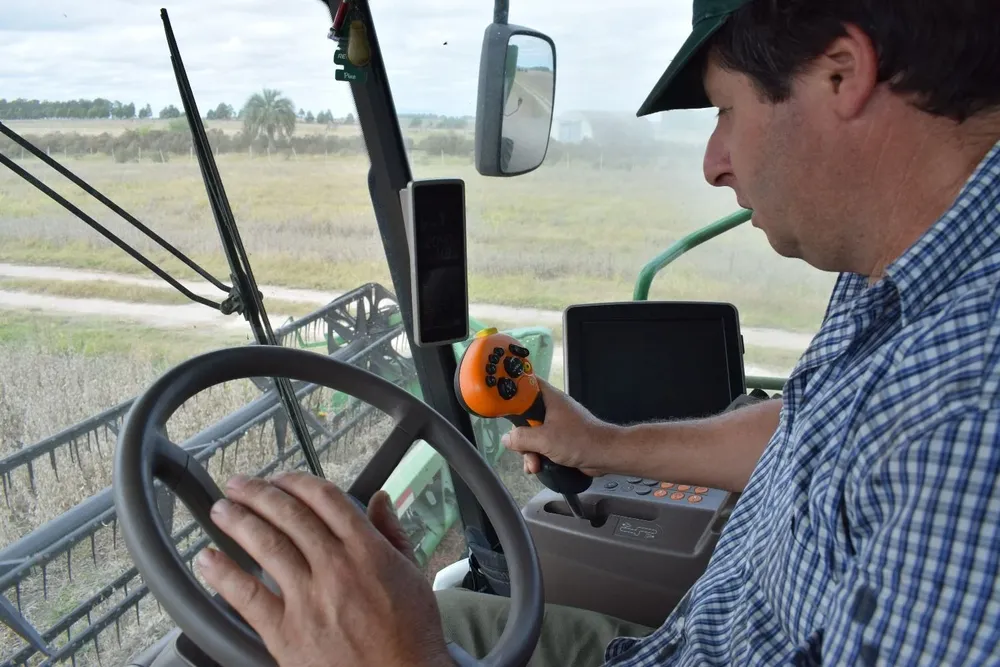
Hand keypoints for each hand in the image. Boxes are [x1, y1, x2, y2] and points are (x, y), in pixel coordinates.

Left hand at [195, 471, 452, 666]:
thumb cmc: (411, 633)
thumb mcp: (413, 574)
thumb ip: (393, 532)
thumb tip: (380, 499)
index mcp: (367, 550)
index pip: (324, 500)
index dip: (297, 482)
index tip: (281, 479)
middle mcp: (336, 567)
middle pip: (289, 516)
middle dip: (259, 494)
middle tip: (240, 485)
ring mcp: (309, 599)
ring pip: (266, 546)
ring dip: (238, 521)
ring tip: (221, 510)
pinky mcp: (287, 633)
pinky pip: (247, 596)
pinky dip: (223, 574)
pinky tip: (208, 559)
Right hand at [501, 377, 618, 476]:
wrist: (605, 455)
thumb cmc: (580, 440)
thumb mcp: (544, 439)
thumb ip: (521, 438)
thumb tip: (507, 439)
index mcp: (549, 398)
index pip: (525, 384)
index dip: (511, 390)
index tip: (500, 403)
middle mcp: (552, 408)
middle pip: (524, 416)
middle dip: (520, 436)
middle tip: (521, 447)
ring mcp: (557, 424)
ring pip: (532, 434)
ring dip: (529, 451)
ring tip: (534, 464)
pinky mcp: (561, 438)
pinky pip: (542, 444)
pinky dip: (538, 456)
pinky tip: (538, 468)